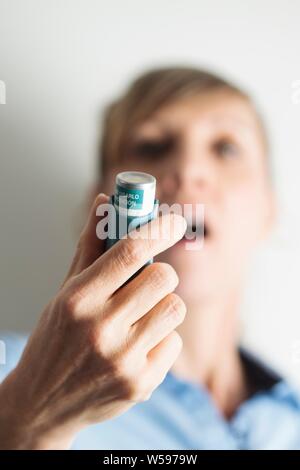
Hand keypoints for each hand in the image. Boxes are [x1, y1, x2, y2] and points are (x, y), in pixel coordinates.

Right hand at [0, 193, 186, 448]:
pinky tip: (136, 349)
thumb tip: (105, 202)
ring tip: (139, 319)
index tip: (174, 221)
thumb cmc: (55, 340)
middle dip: (159, 273)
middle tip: (147, 281)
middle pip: (163, 277)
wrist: (42, 403)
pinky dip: (160, 340)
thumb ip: (89, 248)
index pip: (128, 251)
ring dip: (162, 307)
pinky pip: (173, 342)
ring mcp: (123, 360)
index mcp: (77, 300)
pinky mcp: (141, 384)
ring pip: (175, 308)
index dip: (158, 229)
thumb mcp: (65, 293)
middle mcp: (100, 329)